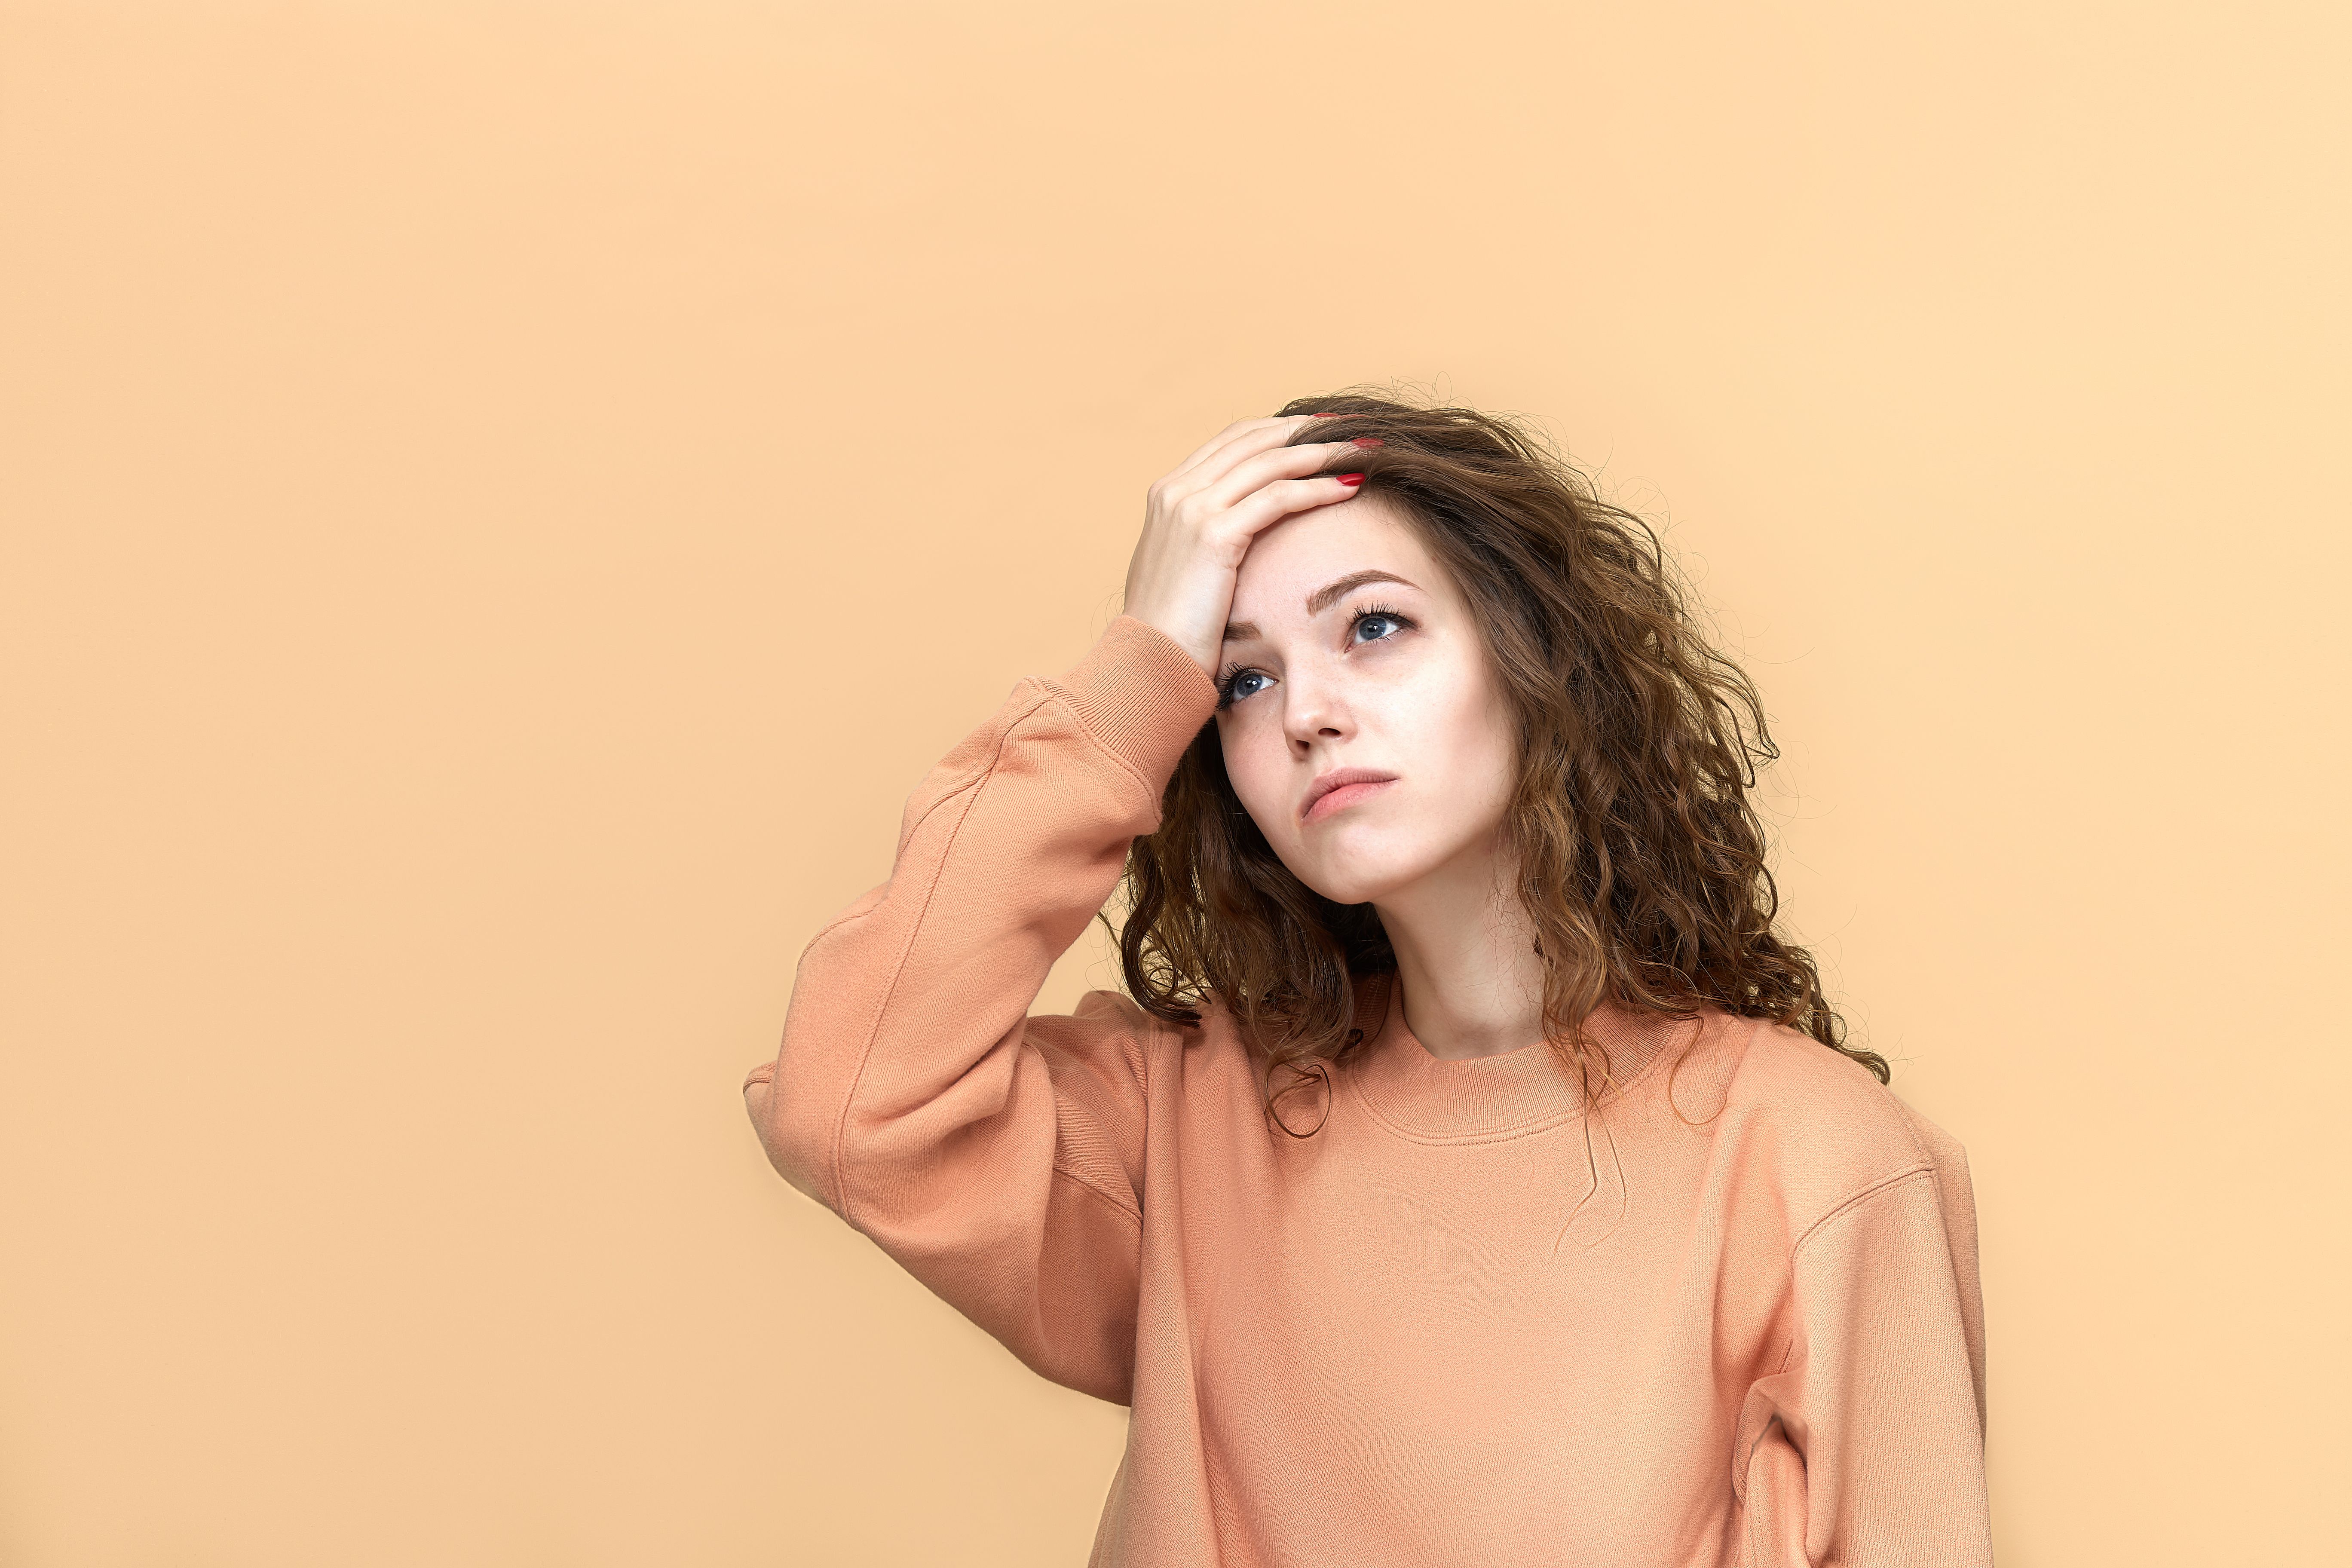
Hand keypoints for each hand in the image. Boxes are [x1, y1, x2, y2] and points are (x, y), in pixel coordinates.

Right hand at [1120, 415, 1365, 677]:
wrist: (1147, 664)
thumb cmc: (1172, 631)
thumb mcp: (1184, 570)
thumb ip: (1205, 539)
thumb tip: (1241, 534)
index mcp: (1168, 493)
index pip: (1233, 441)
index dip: (1281, 430)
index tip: (1322, 430)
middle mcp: (1176, 491)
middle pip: (1254, 440)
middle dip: (1307, 430)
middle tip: (1353, 430)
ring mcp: (1191, 509)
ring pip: (1270, 461)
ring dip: (1322, 452)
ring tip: (1363, 451)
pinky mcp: (1213, 536)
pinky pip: (1278, 498)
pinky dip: (1317, 488)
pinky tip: (1348, 487)